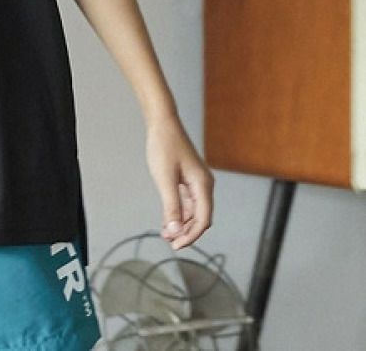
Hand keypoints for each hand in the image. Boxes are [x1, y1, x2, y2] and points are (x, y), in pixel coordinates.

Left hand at [145, 113, 213, 250]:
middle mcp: (204, 185)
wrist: (162, 122)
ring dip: (182, 223)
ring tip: (166, 233)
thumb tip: (175, 231)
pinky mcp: (188, 178)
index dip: (191, 236)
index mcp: (203, 185)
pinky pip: (187, 201)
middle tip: (169, 242)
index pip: (203, 220)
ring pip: (194, 211)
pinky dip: (179, 212)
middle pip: (200, 218)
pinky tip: (167, 220)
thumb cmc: (164, 146)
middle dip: (186, 232)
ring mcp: (197, 181)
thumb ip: (171, 206)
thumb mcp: (165, 179)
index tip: (176, 245)